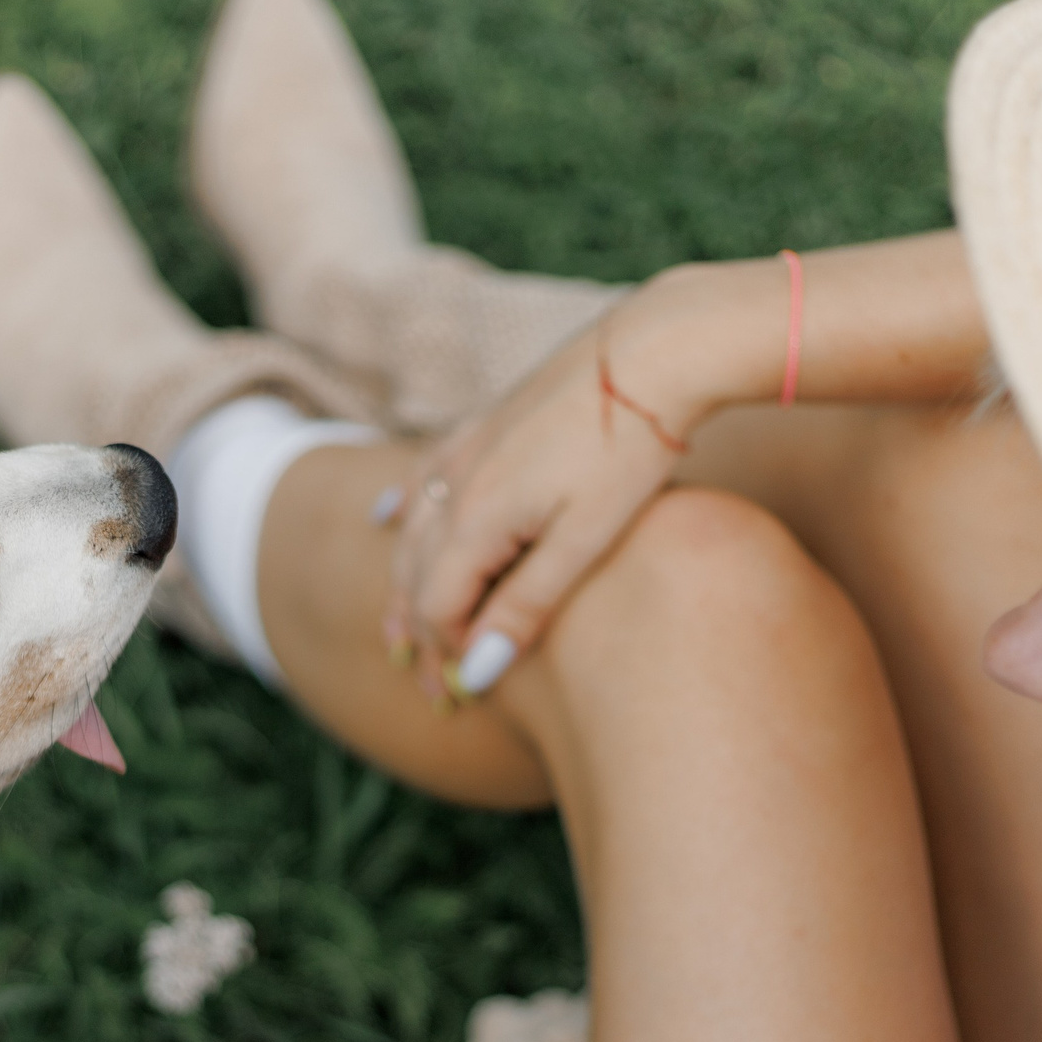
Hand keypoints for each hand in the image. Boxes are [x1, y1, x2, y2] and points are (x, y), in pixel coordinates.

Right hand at [386, 266, 728, 695]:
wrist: (656, 348)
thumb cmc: (633, 449)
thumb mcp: (586, 539)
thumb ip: (527, 605)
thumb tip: (477, 673)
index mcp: (478, 518)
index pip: (437, 609)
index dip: (450, 656)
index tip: (470, 693)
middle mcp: (456, 483)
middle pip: (413, 576)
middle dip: (419, 636)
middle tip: (431, 688)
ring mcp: (466, 448)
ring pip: (411, 531)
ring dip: (401, 586)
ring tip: (397, 634)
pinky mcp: (485, 422)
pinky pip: (423, 476)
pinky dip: (401, 509)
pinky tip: (385, 519)